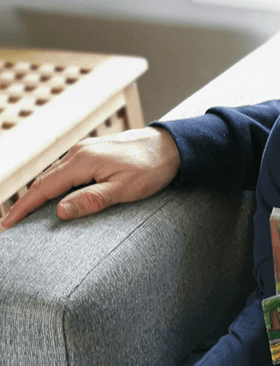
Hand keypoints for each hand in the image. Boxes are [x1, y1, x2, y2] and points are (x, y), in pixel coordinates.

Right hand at [1, 127, 180, 229]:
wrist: (173, 145)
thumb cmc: (153, 168)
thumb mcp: (126, 189)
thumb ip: (93, 199)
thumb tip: (60, 211)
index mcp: (83, 161)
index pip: (43, 187)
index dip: (23, 207)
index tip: (7, 225)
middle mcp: (79, 152)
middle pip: (44, 180)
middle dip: (26, 202)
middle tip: (12, 225)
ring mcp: (86, 149)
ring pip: (54, 174)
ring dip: (39, 193)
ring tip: (26, 214)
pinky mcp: (94, 151)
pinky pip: (66, 169)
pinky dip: (54, 183)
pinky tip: (53, 196)